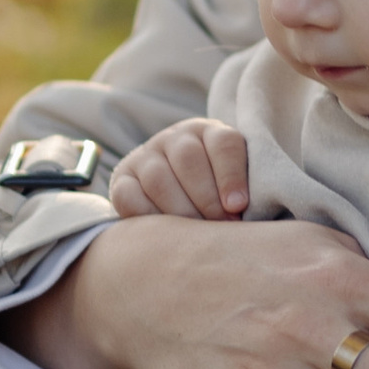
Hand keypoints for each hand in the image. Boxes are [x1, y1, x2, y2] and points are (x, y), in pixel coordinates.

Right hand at [110, 119, 250, 220]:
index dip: (231, 175)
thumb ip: (243, 191)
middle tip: (221, 227)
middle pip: (188, 159)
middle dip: (207, 198)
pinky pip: (129, 197)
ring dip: (181, 210)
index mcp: (208, 132)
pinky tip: (167, 233)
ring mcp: (144, 156)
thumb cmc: (216, 195)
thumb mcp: (234, 184)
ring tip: (198, 236)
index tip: (238, 206)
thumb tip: (246, 214)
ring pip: (158, 178)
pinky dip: (149, 217)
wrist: (173, 192)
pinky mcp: (121, 179)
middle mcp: (174, 138)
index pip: (223, 144)